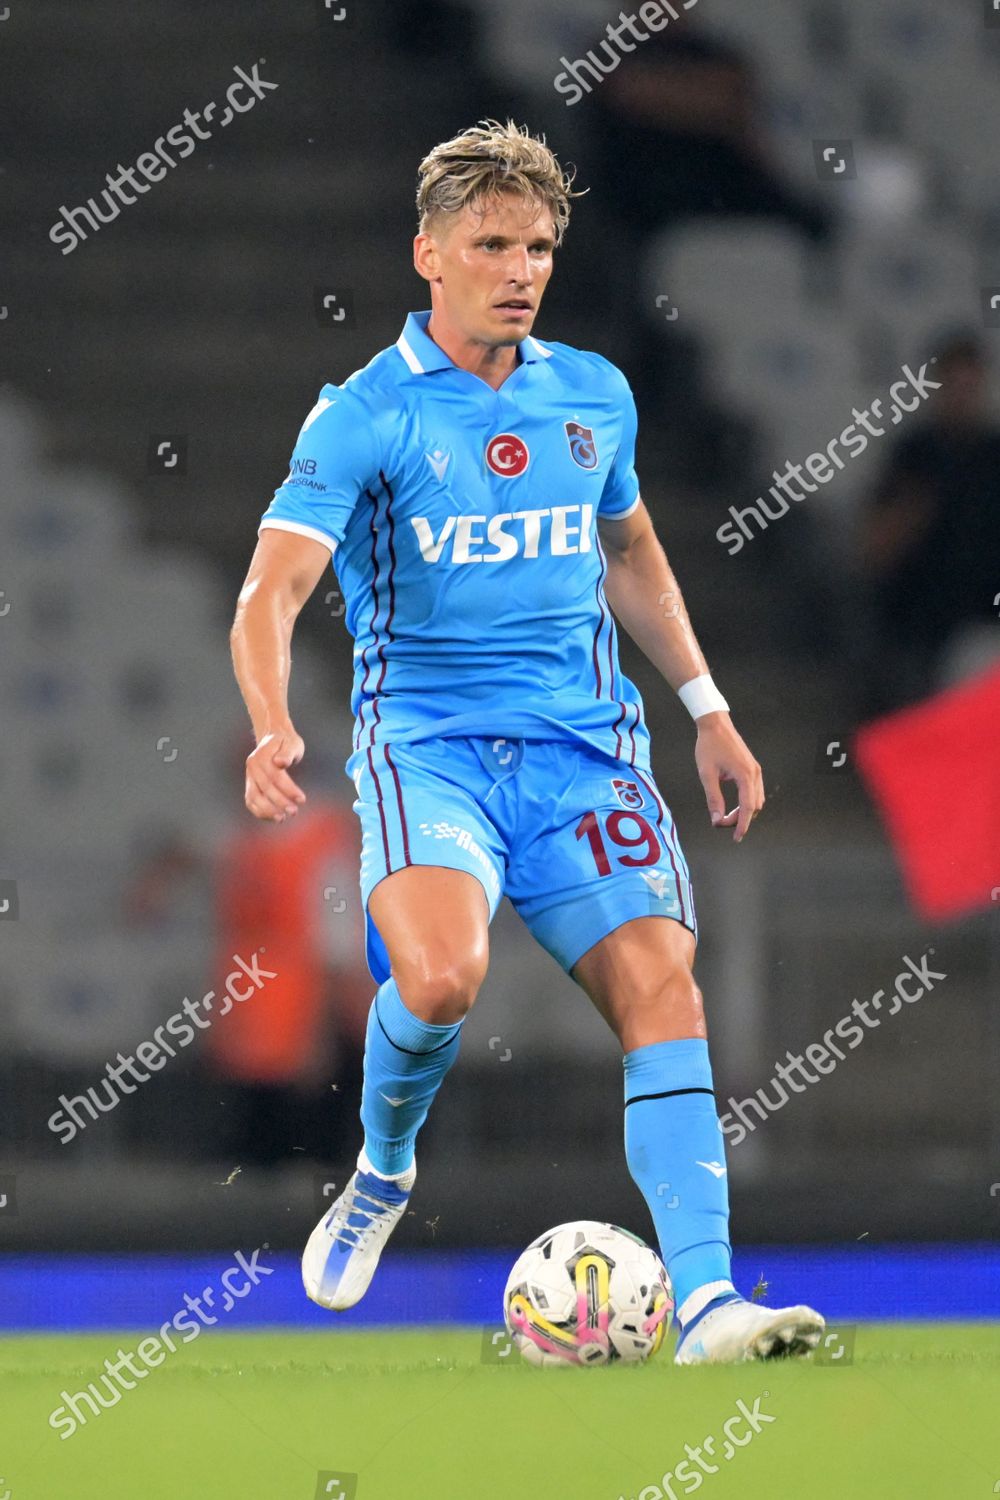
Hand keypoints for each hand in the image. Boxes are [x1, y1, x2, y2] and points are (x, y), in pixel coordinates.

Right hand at [244, 723, 306, 821]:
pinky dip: (260, 812)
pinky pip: (251, 802)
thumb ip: (287, 753)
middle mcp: (252, 766)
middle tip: (294, 812)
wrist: (273, 738)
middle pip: (264, 788)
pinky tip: (274, 818)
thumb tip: (280, 762)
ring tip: (282, 818)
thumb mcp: (291, 743)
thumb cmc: (286, 742)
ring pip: (253, 797)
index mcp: (262, 755)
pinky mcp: (250, 785)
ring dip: (267, 811)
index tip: (302, 799)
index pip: (275, 776)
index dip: (288, 789)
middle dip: (280, 802)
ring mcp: (249, 776)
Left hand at [694, 712, 763, 842]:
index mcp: (745, 775)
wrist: (715, 724)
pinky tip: (733, 805)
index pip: (748, 808)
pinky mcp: (752, 768)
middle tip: (721, 823)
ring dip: (744, 811)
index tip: (736, 838)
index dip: (742, 825)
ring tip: (725, 816)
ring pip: (756, 800)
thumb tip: (717, 820)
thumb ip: (713, 798)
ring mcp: (756, 770)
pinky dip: (746, 802)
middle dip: (740, 819)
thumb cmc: (709, 746)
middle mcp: (755, 774)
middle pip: (754, 807)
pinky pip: (754, 791)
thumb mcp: (707, 774)